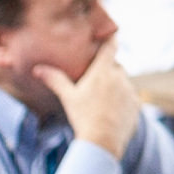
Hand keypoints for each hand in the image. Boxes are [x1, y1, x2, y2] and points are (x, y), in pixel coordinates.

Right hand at [34, 36, 140, 158]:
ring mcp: (130, 91)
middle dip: (109, 69)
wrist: (103, 140)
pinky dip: (123, 100)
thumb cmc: (83, 116)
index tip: (114, 33)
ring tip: (103, 98)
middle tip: (97, 78)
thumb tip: (37, 69)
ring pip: (124, 83)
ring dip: (116, 85)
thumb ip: (55, 80)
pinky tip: (112, 110)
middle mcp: (120, 78)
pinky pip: (130, 98)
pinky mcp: (137, 105)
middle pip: (116, 67)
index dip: (112, 39)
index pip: (110, 48)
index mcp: (103, 71)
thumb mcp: (68, 97)